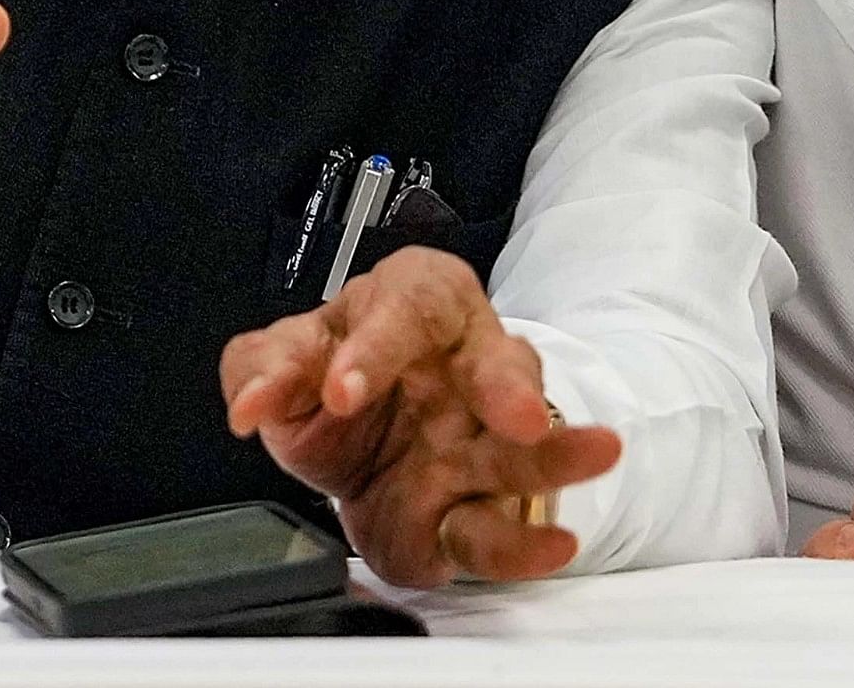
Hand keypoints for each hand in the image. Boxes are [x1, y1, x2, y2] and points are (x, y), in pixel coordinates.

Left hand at [220, 247, 621, 585]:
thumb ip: (266, 367)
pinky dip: (526, 542)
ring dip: (558, 453)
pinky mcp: (478, 505)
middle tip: (514, 412)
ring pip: (527, 444)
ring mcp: (482, 438)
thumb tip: (255, 400)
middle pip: (496, 362)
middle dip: (507, 385)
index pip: (407, 310)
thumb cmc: (338, 374)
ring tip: (598, 453)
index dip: (376, 349)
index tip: (340, 392)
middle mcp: (465, 364)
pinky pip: (506, 524)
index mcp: (415, 306)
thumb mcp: (290, 358)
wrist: (356, 441)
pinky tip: (553, 546)